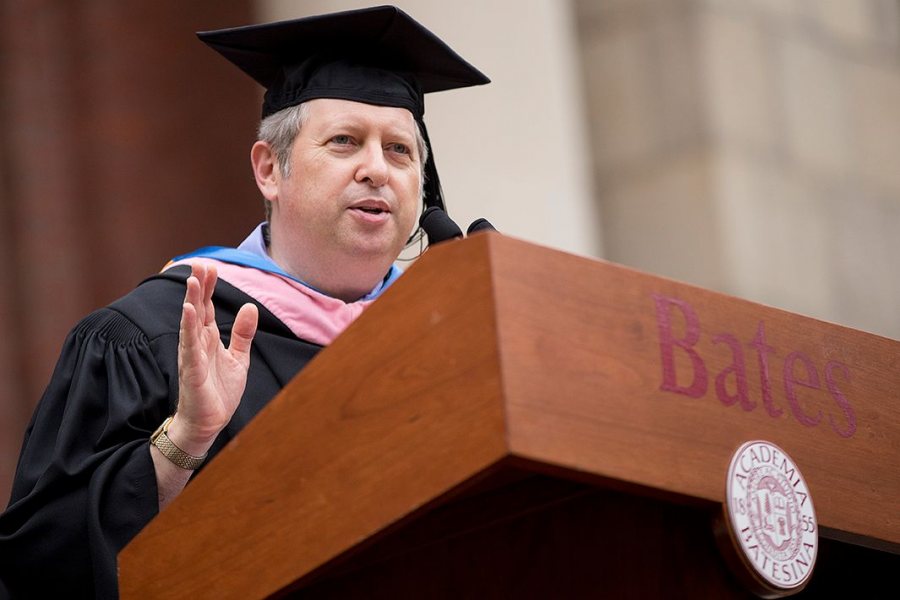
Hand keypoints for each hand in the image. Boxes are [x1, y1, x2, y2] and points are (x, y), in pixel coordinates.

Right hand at [170, 262, 258, 454]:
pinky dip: (189, 327)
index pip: (208, 307)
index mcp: (209, 339)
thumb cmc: (219, 392)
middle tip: (200, 264)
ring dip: (192, 301)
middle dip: (199, 287)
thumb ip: (243, 334)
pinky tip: (189, 311)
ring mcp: (193, 355)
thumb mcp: (239, 359)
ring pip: (191, 323)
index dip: (210, 288)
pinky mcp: (192, 370)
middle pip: (198, 309)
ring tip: (193, 281)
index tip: (211, 267)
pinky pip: (189, 345)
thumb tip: (249, 307)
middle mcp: (198, 343)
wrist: (209, 423)